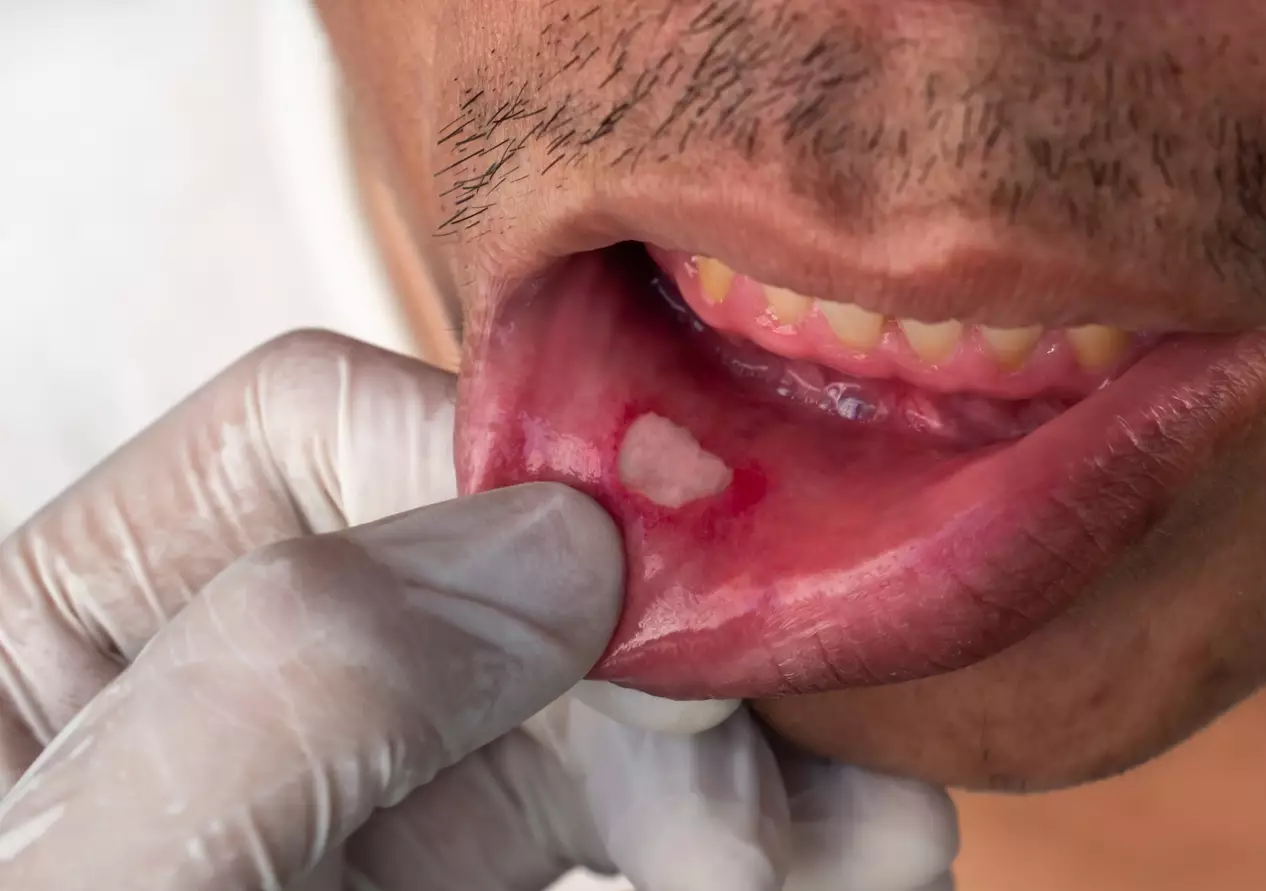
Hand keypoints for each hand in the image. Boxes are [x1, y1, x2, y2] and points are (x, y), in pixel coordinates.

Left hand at [0, 331, 957, 889]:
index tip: (653, 612)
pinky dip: (733, 849)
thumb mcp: (94, 888)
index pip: (313, 437)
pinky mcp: (449, 885)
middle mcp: (235, 686)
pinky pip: (613, 831)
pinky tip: (836, 867)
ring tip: (882, 835)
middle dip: (665, 662)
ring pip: (588, 706)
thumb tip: (554, 540)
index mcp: (78, 626)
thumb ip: (290, 685)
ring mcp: (361, 798)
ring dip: (746, 760)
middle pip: (496, 576)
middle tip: (773, 794)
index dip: (503, 479)